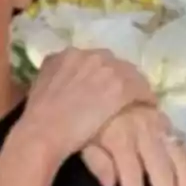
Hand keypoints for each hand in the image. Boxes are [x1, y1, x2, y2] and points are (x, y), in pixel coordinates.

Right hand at [15, 48, 156, 165]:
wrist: (43, 132)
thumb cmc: (38, 115)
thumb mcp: (40, 83)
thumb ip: (55, 72)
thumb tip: (61, 72)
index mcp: (70, 54)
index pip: (97, 60)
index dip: (103, 74)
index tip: (106, 87)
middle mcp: (91, 55)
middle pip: (116, 64)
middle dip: (119, 79)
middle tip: (121, 97)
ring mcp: (107, 70)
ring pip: (131, 75)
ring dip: (134, 88)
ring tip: (138, 103)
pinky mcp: (121, 88)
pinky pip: (141, 90)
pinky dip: (146, 99)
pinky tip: (148, 109)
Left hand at [80, 105, 185, 185]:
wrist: (98, 85)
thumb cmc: (85, 119)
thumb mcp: (81, 138)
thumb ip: (96, 160)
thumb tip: (111, 185)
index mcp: (120, 136)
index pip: (131, 172)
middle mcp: (143, 130)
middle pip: (159, 167)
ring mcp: (158, 125)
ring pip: (177, 155)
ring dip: (185, 182)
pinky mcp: (166, 122)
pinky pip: (184, 143)